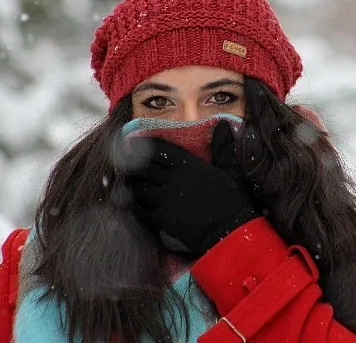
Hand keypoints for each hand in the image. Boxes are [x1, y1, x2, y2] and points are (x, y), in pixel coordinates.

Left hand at [122, 121, 257, 254]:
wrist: (229, 232)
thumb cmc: (232, 200)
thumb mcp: (230, 170)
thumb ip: (222, 147)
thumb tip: (223, 124)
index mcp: (189, 166)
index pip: (161, 150)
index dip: (146, 145)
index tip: (135, 141)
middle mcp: (173, 180)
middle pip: (145, 167)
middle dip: (133, 161)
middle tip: (122, 157)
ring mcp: (165, 200)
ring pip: (140, 187)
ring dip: (134, 182)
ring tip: (128, 178)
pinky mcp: (162, 218)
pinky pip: (142, 207)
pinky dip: (137, 202)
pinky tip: (136, 200)